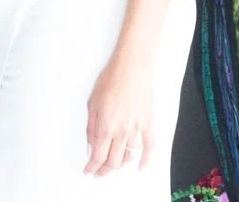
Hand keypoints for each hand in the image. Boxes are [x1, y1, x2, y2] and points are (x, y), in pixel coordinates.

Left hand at [83, 53, 153, 176]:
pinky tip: (141, 167)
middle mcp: (121, 131)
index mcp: (105, 126)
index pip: (98, 156)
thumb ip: (91, 126)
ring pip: (128, 156)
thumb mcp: (92, 101)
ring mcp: (136, 128)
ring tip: (113, 167)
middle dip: (104, 170)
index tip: (88, 170)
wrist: (132, 66)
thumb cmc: (111, 78)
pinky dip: (145, 159)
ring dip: (119, 165)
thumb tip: (91, 143)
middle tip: (98, 172)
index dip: (92, 167)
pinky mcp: (148, 123)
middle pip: (113, 161)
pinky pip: (149, 146)